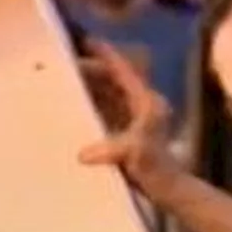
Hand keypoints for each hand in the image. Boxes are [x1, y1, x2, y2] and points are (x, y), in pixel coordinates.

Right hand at [77, 40, 176, 188]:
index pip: (124, 72)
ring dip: (89, 88)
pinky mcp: (126, 132)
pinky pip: (105, 112)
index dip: (107, 55)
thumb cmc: (158, 170)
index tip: (87, 41)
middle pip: (113, 80)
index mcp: (145, 102)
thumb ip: (113, 150)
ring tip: (62, 81)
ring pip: (108, 95)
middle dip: (91, 71)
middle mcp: (140, 106)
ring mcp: (133, 119)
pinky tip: (71, 108)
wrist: (169, 191)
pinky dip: (90, 107)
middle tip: (63, 65)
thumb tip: (83, 155)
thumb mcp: (137, 155)